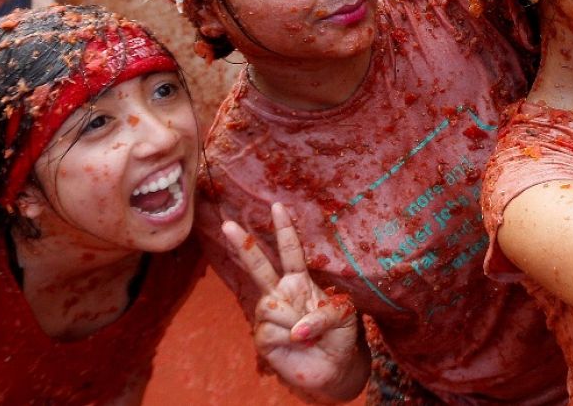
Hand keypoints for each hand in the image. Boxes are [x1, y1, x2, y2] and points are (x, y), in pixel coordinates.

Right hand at [221, 203, 362, 395]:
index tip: (278, 206)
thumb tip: (296, 329)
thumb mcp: (345, 315)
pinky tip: (295, 344)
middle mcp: (281, 293)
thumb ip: (325, 314)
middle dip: (243, 245)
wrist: (333, 367)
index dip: (284, 230)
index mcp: (300, 281)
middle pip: (259, 266)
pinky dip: (288, 337)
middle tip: (227, 224)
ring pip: (271, 305)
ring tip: (306, 333)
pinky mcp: (263, 338)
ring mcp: (269, 315)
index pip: (290, 251)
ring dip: (293, 319)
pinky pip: (271, 330)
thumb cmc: (340, 336)